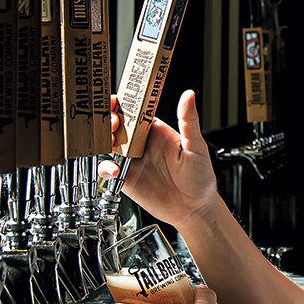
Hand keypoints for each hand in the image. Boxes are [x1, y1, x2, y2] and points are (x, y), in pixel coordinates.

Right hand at [100, 89, 218, 228]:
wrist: (194, 208)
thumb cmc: (199, 177)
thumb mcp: (196, 147)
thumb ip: (189, 121)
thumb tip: (189, 96)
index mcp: (156, 131)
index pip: (135, 111)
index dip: (123, 104)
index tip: (118, 101)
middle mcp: (141, 143)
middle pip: (116, 125)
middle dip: (109, 120)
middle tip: (114, 123)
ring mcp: (132, 160)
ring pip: (108, 145)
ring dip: (103, 141)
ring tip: (110, 142)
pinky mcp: (126, 179)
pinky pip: (108, 170)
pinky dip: (106, 168)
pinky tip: (115, 170)